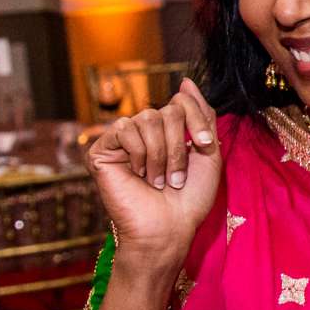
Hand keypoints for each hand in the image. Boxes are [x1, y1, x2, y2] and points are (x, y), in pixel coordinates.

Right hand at [86, 79, 222, 274]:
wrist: (168, 227)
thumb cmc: (190, 198)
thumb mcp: (208, 152)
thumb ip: (201, 115)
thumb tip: (187, 82)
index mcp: (169, 131)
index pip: (182, 101)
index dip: (197, 120)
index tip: (206, 147)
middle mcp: (145, 132)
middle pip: (167, 110)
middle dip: (180, 145)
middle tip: (176, 177)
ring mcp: (122, 140)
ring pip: (147, 118)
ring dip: (161, 154)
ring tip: (158, 180)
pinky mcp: (101, 150)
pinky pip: (124, 129)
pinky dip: (139, 153)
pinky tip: (138, 175)